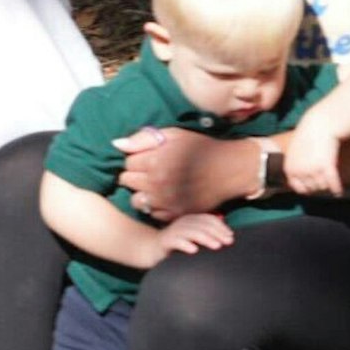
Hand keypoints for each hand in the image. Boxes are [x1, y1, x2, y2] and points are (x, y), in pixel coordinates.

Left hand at [114, 126, 248, 219]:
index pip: (127, 164)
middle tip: (150, 172)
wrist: (233, 168)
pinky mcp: (177, 213)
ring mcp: (167, 201)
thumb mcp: (174, 135)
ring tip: (155, 186)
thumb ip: (143, 139)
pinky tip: (165, 197)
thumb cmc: (201, 148)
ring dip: (142, 193)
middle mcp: (158, 183)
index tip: (147, 159)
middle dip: (136, 176)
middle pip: (127, 182)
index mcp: (155, 161)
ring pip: (137, 201)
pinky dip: (156, 207)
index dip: (136, 160)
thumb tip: (116, 145)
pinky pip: (153, 214)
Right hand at [150, 212, 233, 263]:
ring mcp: (172, 232)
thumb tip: (227, 231)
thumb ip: (206, 232)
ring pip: (191, 232)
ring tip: (217, 246)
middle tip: (228, 242)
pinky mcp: (164, 242)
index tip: (231, 236)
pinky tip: (194, 250)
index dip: (220, 227)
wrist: (150, 249)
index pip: (208, 219)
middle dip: (216, 233)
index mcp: (189, 220)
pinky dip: (185, 245)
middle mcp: (181, 223)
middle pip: (201, 225)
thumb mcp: (192, 236)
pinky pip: (175, 242)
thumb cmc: (176, 244)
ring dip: (205, 239)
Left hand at [287, 121, 342, 196]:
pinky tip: (339, 191)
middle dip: (319, 186)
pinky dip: (336, 189)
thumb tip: (303, 177)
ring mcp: (312, 170)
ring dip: (328, 186)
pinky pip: (332, 184)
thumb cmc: (308, 135)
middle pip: (312, 188)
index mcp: (289, 168)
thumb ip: (297, 165)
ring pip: (323, 187)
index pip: (298, 188)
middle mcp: (299, 171)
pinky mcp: (326, 166)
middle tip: (326, 183)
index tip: (314, 188)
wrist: (319, 124)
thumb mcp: (295, 152)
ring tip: (332, 183)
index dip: (308, 189)